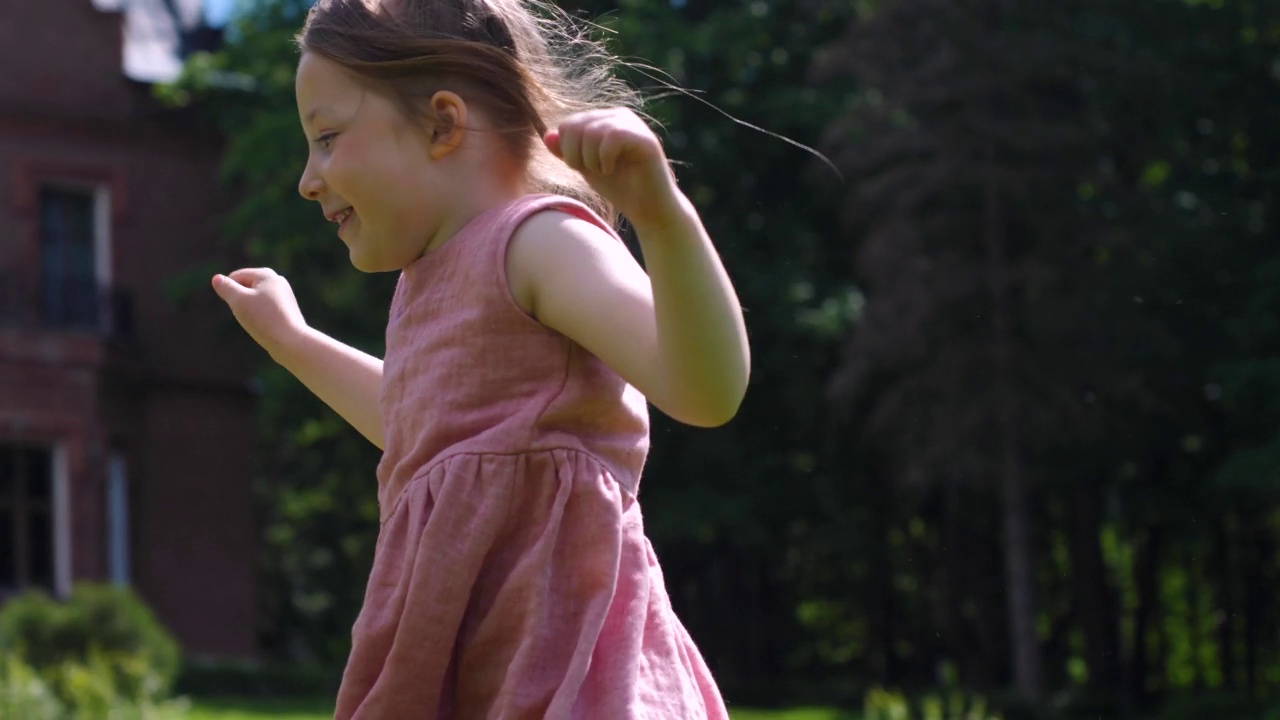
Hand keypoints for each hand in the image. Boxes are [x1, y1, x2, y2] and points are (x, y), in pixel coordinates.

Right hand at [211, 268, 308, 360]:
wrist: (291, 342)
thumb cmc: (264, 319)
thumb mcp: (239, 301)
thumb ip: (226, 288)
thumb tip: (216, 279)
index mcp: (267, 274)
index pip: (235, 277)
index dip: (231, 295)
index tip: (244, 308)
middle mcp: (278, 281)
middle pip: (244, 289)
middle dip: (241, 303)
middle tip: (252, 316)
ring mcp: (284, 296)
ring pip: (253, 302)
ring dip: (249, 313)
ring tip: (261, 323)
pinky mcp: (286, 311)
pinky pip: (264, 312)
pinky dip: (260, 320)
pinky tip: (267, 328)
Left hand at [544, 109, 683, 229]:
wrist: (647, 209)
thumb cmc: (619, 188)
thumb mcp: (585, 168)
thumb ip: (567, 151)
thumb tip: (547, 135)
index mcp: (603, 119)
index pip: (568, 124)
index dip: (567, 151)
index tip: (582, 168)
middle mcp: (618, 115)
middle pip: (575, 125)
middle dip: (576, 155)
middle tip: (593, 171)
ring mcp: (633, 124)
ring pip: (591, 131)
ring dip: (591, 159)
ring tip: (604, 171)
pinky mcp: (644, 138)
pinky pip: (612, 137)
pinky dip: (604, 158)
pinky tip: (611, 169)